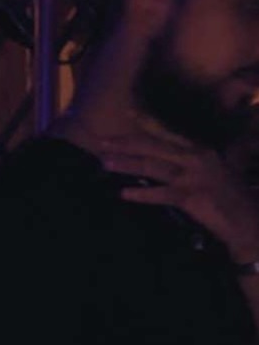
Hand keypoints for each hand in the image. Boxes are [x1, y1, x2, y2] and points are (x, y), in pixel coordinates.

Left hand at [97, 127, 258, 263]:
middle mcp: (195, 157)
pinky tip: (124, 193)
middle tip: (100, 141)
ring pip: (154, 166)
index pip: (162, 137)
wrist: (245, 219)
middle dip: (125, 143)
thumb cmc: (224, 200)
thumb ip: (185, 167)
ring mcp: (194, 176)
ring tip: (104, 163)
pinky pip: (162, 194)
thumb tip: (160, 166)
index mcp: (196, 150)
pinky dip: (142, 194)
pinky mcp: (192, 196)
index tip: (118, 125)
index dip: (139, 132)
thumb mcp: (206, 175)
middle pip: (154, 147)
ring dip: (127, 164)